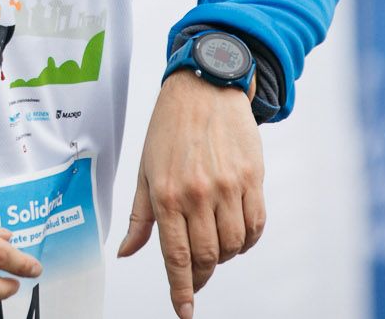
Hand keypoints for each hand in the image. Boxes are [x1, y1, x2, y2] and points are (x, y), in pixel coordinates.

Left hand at [116, 71, 264, 317]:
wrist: (204, 87)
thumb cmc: (168, 127)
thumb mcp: (145, 170)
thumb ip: (139, 216)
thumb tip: (127, 253)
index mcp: (166, 194)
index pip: (176, 256)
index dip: (181, 289)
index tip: (185, 311)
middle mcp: (198, 194)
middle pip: (208, 257)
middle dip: (202, 275)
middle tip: (197, 277)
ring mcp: (228, 186)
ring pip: (234, 245)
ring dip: (225, 255)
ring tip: (214, 244)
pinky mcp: (252, 178)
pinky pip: (257, 224)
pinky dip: (248, 239)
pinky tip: (237, 233)